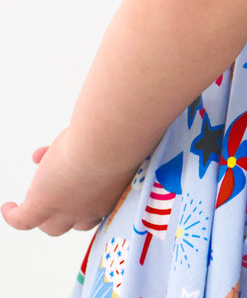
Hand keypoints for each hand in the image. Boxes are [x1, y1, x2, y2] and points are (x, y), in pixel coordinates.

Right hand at [2, 130, 135, 235]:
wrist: (108, 143)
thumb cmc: (121, 137)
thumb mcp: (113, 143)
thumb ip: (105, 146)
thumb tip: (88, 139)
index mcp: (111, 195)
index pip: (96, 205)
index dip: (86, 196)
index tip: (82, 178)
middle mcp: (90, 208)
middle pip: (73, 221)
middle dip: (64, 211)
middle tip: (58, 195)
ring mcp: (64, 209)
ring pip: (49, 224)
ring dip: (41, 215)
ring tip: (31, 202)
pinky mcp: (42, 204)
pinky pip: (23, 219)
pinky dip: (13, 215)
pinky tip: (8, 208)